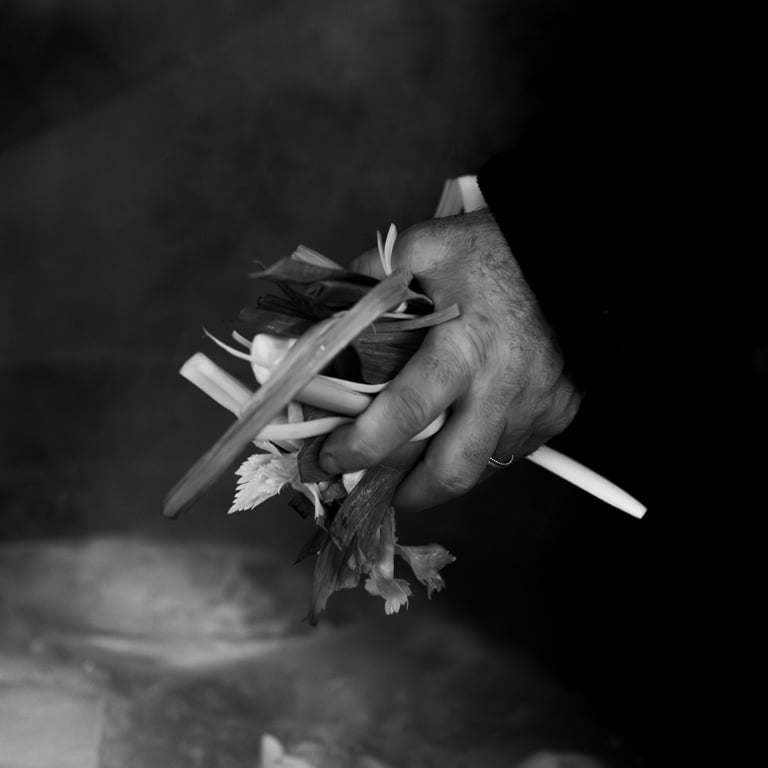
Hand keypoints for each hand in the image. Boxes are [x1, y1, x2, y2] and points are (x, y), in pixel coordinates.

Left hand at [320, 209, 580, 510]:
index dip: (362, 446)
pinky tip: (464, 428)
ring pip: (481, 466)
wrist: (571, 257)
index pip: (406, 414)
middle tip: (380, 488)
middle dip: (408, 493)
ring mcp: (533, 407)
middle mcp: (500, 388)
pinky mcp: (556, 413)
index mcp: (463, 348)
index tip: (332, 456)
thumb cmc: (501, 252)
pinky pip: (512, 449)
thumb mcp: (427, 249)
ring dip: (444, 470)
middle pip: (451, 470)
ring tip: (419, 459)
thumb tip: (333, 312)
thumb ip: (374, 278)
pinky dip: (481, 448)